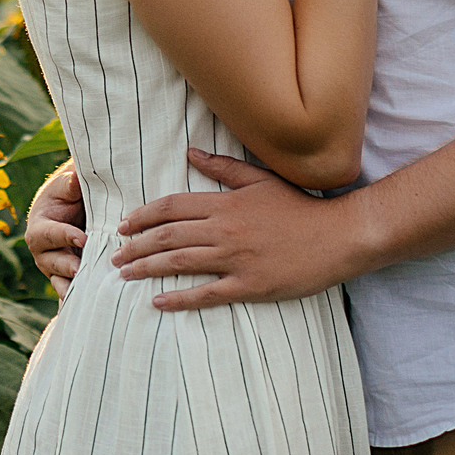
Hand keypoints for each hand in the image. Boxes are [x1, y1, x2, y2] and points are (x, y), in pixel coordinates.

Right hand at [26, 161, 86, 297]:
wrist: (70, 211)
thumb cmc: (67, 197)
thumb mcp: (67, 187)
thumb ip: (70, 184)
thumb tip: (74, 180)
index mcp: (39, 228)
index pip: (48, 234)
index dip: (64, 236)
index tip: (82, 238)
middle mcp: (42, 252)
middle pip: (51, 262)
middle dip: (65, 266)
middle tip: (80, 269)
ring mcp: (54, 269)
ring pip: (59, 280)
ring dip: (70, 286)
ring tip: (84, 292)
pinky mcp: (66, 279)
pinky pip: (69, 292)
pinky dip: (77, 299)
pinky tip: (89, 307)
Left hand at [113, 149, 375, 308]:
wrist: (339, 236)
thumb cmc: (299, 206)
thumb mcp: (260, 180)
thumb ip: (223, 168)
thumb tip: (189, 152)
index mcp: (225, 203)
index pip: (171, 207)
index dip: (143, 216)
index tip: (124, 225)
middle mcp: (225, 230)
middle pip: (167, 236)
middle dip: (135, 245)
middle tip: (114, 254)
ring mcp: (236, 259)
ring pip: (179, 264)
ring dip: (147, 269)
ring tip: (124, 274)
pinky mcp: (250, 286)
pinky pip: (206, 294)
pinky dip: (179, 299)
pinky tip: (158, 302)